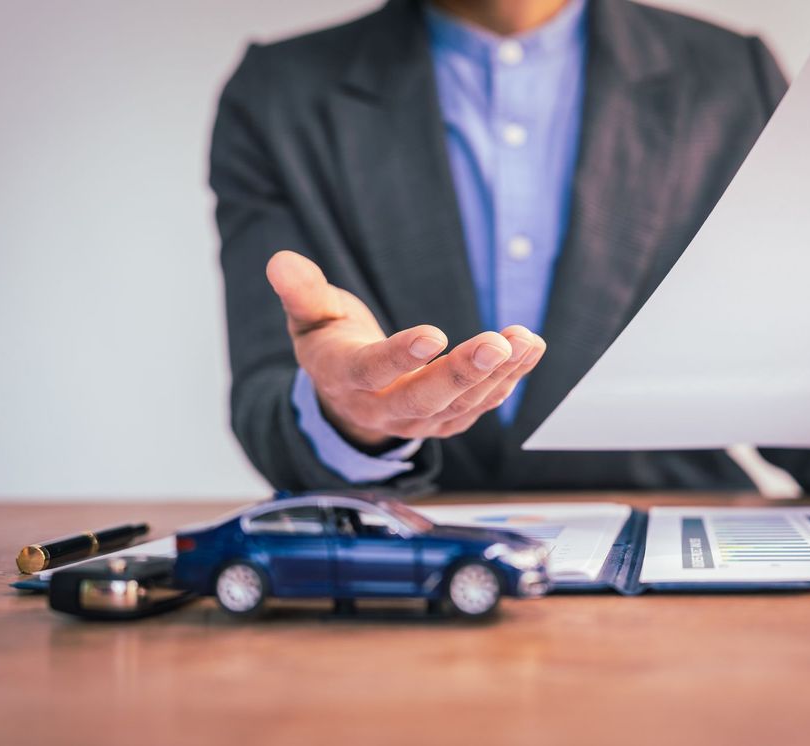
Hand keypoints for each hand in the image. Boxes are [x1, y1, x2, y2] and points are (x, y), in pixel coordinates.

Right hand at [266, 251, 545, 448]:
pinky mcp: (448, 420)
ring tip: (525, 338)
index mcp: (346, 378)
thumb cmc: (332, 343)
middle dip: (463, 370)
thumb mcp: (311, 316)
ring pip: (462, 403)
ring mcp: (419, 420)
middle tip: (497, 343)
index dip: (401, 356)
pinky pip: (482, 404)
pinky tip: (530, 350)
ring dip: (500, 372)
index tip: (434, 333)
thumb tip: (279, 262)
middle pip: (425, 397)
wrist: (349, 395)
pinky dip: (510, 379)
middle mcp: (384, 408)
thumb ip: (301, 292)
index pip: (373, 371)